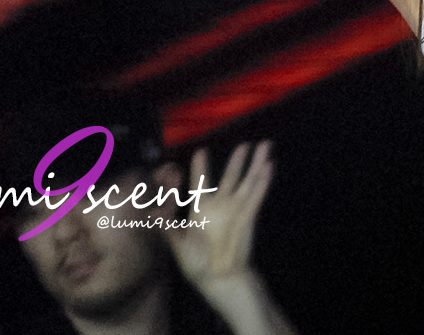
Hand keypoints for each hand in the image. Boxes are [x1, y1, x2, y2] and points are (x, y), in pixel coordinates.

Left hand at [166, 141, 273, 297]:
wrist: (218, 279)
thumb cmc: (196, 263)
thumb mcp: (178, 245)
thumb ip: (168, 226)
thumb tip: (154, 212)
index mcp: (201, 209)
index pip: (201, 183)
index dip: (201, 168)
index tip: (201, 152)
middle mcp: (221, 205)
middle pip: (232, 177)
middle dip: (239, 161)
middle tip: (245, 145)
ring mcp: (236, 209)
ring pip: (248, 182)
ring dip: (257, 164)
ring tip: (265, 146)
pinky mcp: (248, 217)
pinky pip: (256, 196)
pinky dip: (263, 181)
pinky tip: (269, 167)